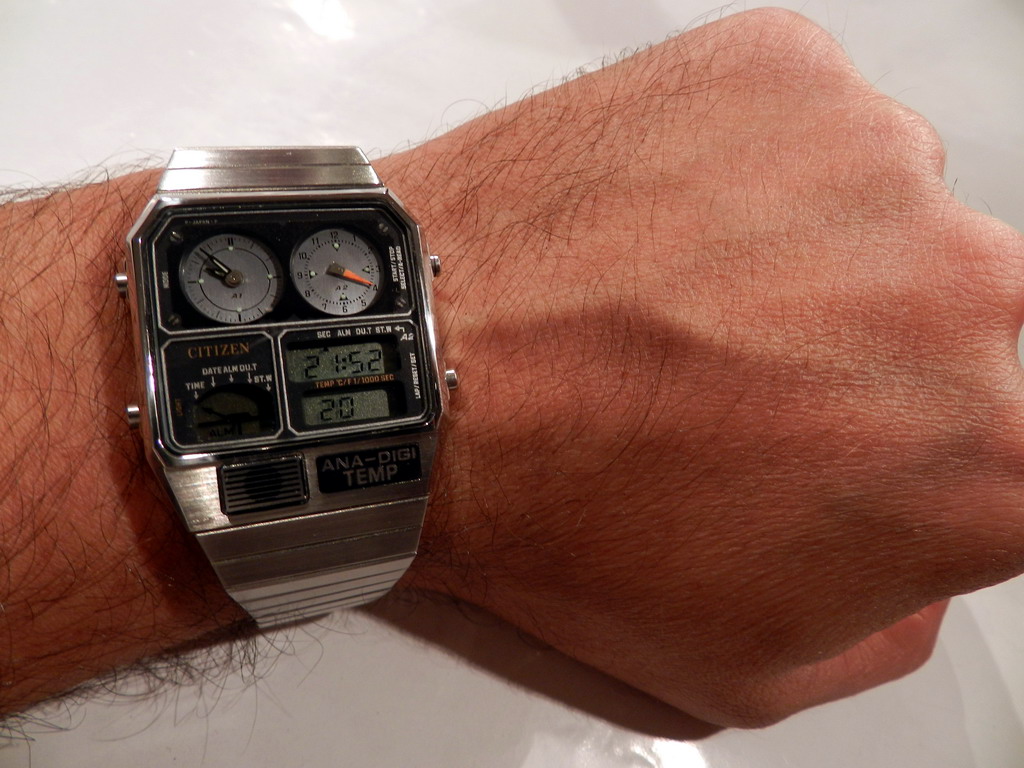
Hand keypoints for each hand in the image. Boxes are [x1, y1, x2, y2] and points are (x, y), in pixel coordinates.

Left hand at [387, 9, 1023, 725]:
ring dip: (805, 258)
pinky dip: (748, 173)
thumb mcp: (750, 665)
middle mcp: (968, 295)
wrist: (422, 377)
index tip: (865, 438)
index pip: (1016, 444)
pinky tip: (659, 234)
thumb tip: (918, 558)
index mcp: (991, 459)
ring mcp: (876, 164)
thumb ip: (891, 621)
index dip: (929, 452)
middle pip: (962, 318)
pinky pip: (804, 129)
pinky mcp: (786, 75)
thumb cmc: (556, 515)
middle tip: (746, 376)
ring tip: (679, 304)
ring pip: (882, 213)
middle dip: (869, 354)